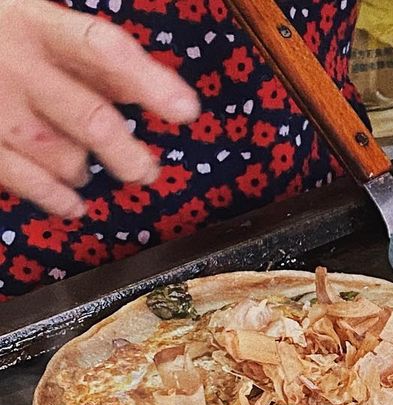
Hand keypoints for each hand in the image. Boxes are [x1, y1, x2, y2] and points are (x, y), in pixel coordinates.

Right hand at [0, 0, 200, 217]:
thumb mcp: (34, 24)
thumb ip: (93, 59)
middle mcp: (15, 64)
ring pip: (65, 158)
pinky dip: (58, 199)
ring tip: (84, 167)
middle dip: (129, 155)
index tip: (186, 110)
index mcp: (35, 23)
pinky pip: (30, 184)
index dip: (149, 81)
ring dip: (85, 171)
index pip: (103, 50)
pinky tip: (73, 204)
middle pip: (93, 120)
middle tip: (145, 171)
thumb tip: (162, 94)